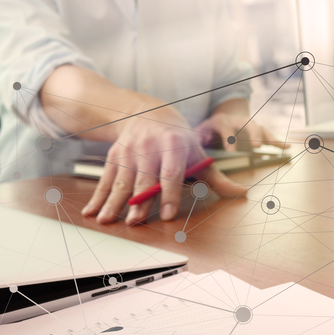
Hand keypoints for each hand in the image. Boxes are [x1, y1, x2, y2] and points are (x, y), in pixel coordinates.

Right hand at [81, 106, 246, 224]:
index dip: (170, 194)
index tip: (169, 214)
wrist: (147, 111)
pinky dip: (97, 196)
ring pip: (120, 180)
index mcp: (173, 145)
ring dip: (113, 202)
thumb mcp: (197, 152)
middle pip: (143, 179)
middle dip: (138, 201)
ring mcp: (129, 151)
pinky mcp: (114, 156)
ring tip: (107, 221)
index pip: (171, 173)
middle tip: (134, 223)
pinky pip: (105, 179)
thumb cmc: (177, 139)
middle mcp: (149, 147)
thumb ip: (216, 177)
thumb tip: (241, 193)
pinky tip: (91, 211)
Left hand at [195, 111, 287, 149]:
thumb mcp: (199, 134)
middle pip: (247, 124)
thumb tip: (192, 155)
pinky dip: (278, 142)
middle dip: (252, 134)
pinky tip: (288, 148)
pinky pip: (269, 136)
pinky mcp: (257, 132)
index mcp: (220, 121)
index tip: (231, 151)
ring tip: (276, 146)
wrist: (220, 120)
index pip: (225, 127)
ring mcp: (249, 125)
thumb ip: (197, 142)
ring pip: (260, 129)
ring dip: (268, 137)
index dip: (228, 138)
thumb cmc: (207, 132)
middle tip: (256, 146)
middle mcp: (237, 121)